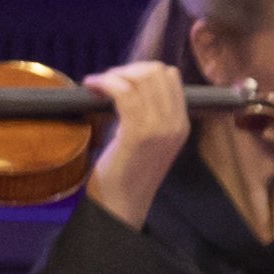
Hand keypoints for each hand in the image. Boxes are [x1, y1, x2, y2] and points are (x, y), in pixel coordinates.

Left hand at [81, 60, 193, 225]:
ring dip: (113, 75)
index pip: (170, 77)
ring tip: (98, 85)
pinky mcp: (138, 133)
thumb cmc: (126, 173)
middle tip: (106, 82)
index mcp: (181, 124)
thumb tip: (128, 84)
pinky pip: (123, 92)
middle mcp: (175, 123)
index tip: (120, 81)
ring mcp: (160, 128)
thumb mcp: (146, 140)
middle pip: (157, 72)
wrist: (122, 203)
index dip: (142, 71)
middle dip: (128, 69)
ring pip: (141, 79)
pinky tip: (92, 87)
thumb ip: (147, 114)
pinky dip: (104, 83)